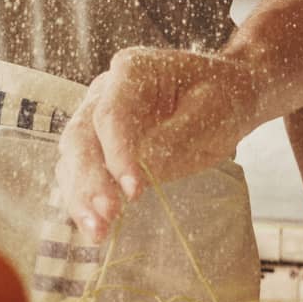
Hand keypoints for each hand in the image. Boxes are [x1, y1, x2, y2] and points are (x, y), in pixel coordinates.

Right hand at [56, 47, 260, 240]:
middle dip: (91, 179)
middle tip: (107, 216)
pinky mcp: (102, 147)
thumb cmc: (222, 96)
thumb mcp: (209, 112)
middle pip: (82, 136)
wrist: (228, 95)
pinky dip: (84, 200)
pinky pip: (82, 173)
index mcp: (132, 70)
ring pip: (74, 157)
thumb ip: (174, 139)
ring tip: (96, 231)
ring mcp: (98, 119)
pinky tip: (94, 228)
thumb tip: (142, 171)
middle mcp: (106, 91)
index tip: (134, 191)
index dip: (117, 154)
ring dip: (80, 195)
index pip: (111, 114)